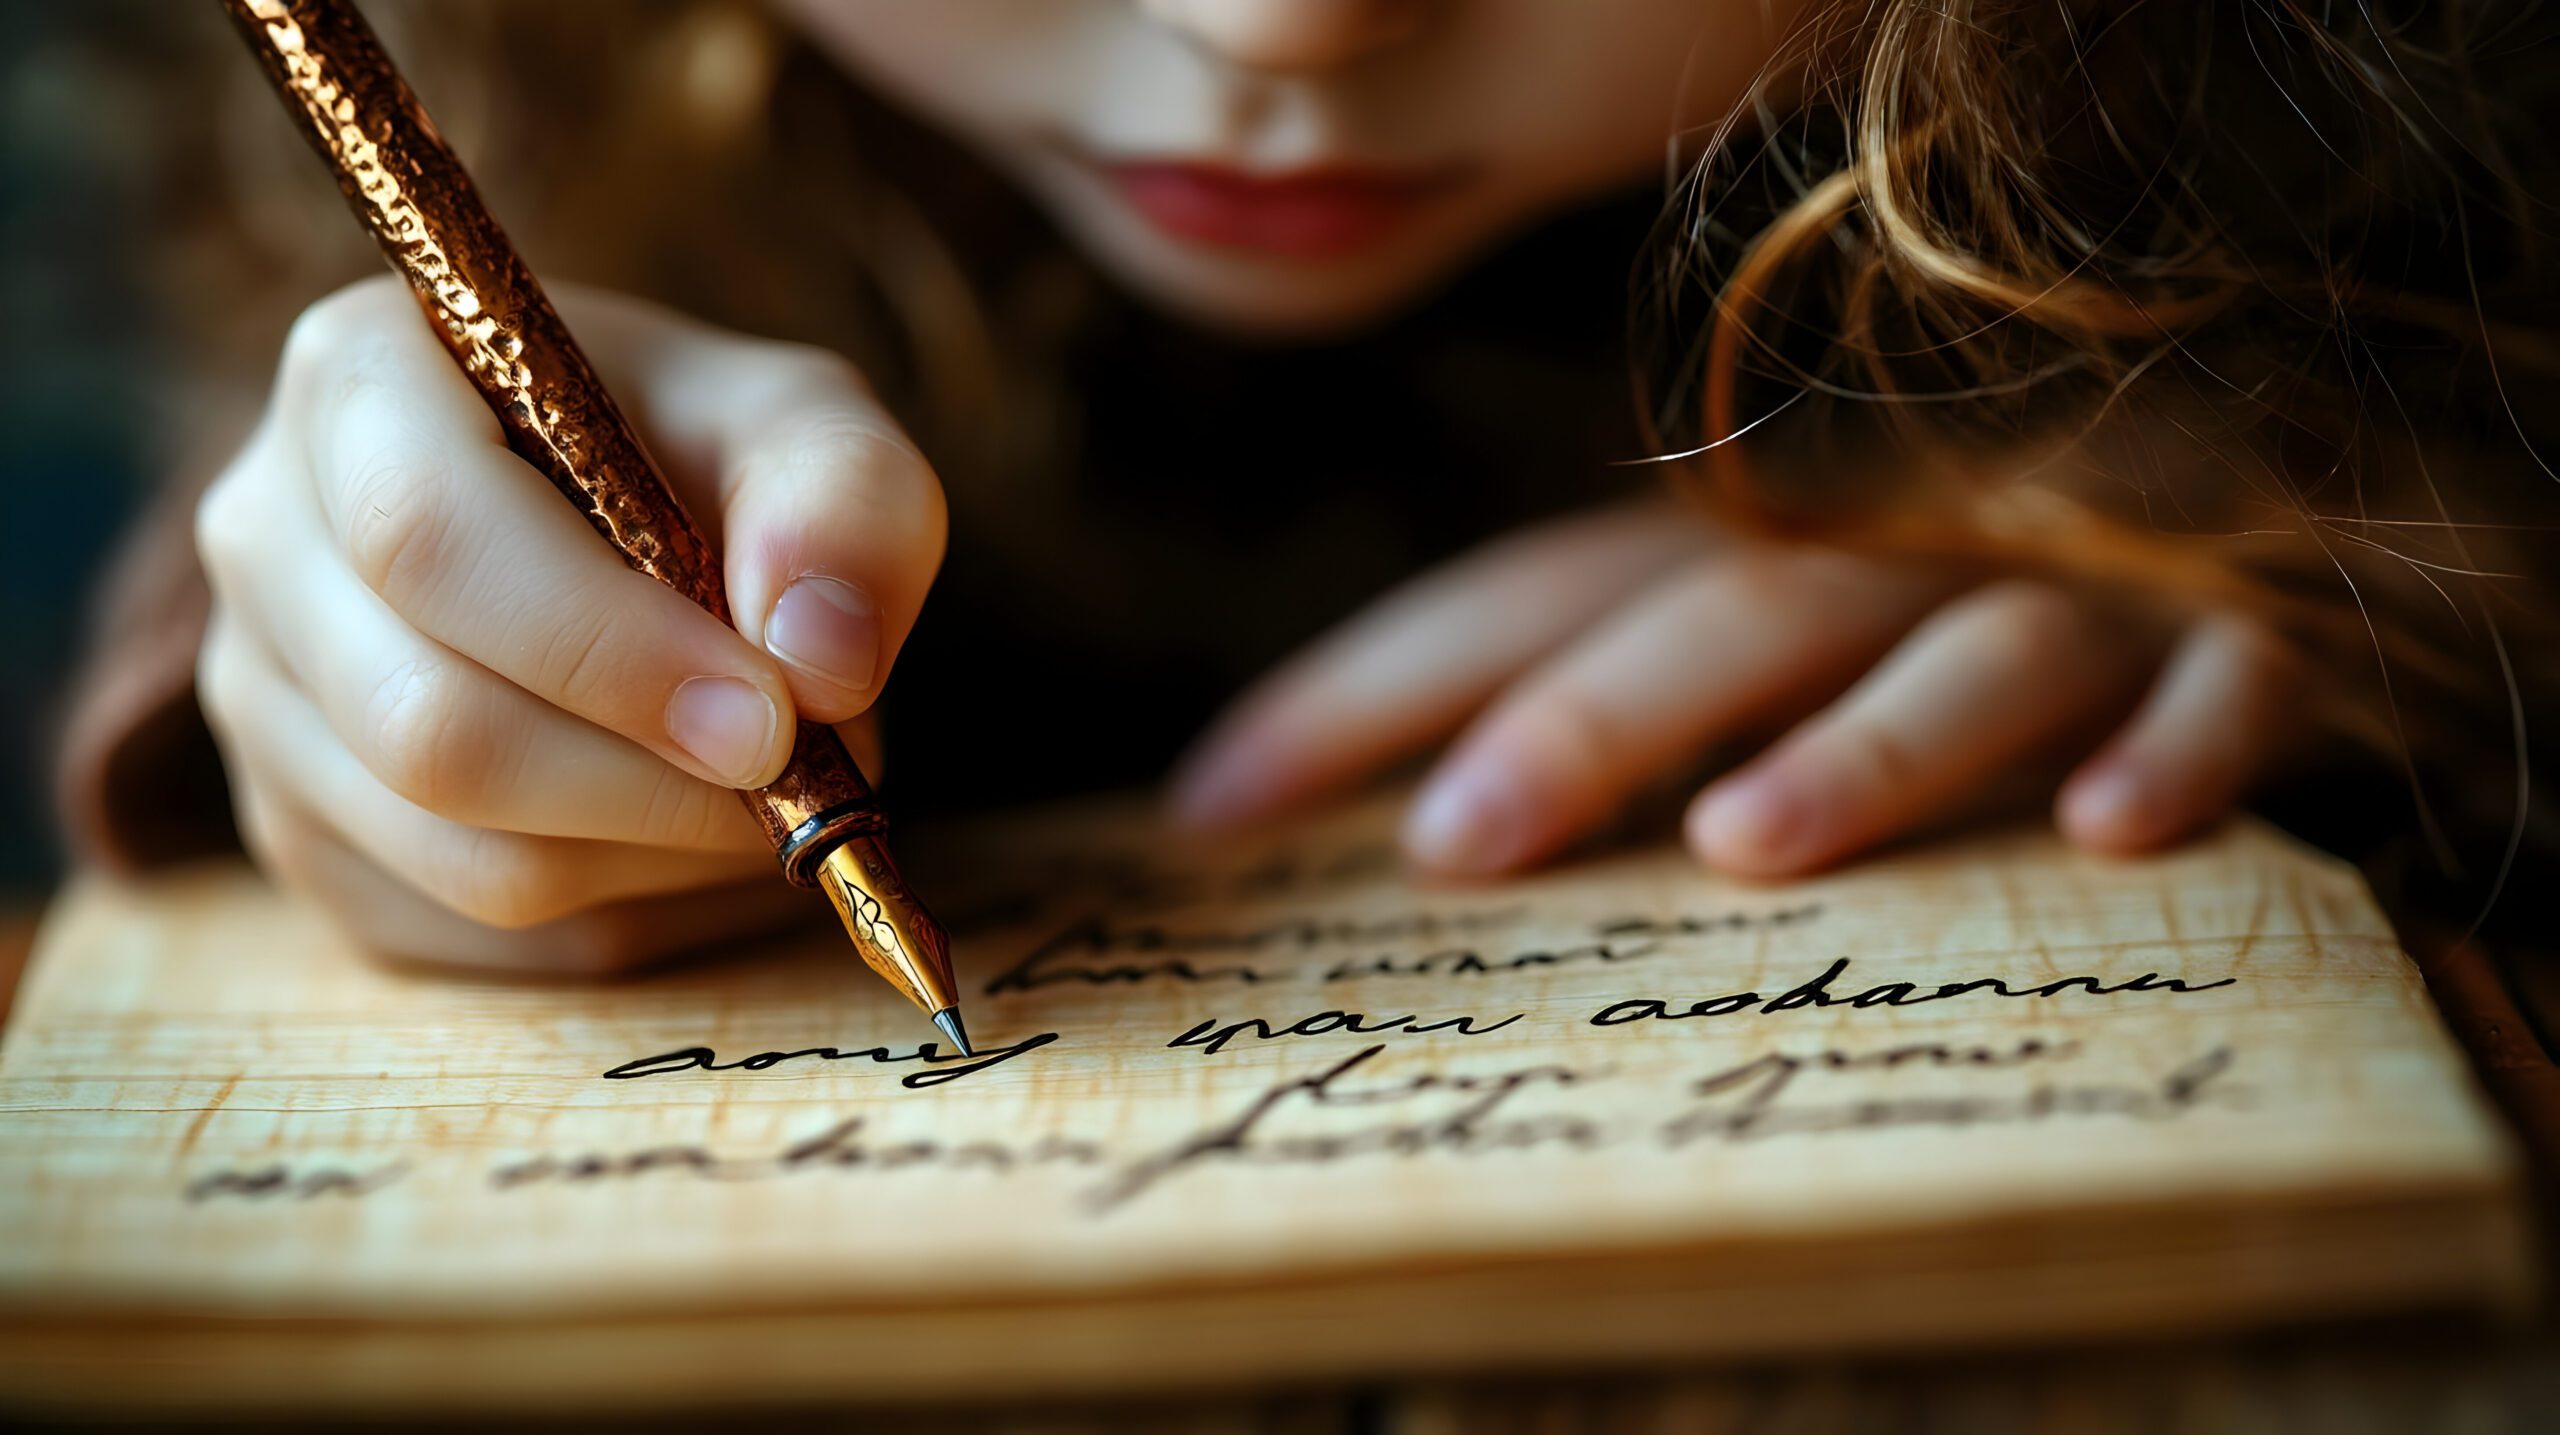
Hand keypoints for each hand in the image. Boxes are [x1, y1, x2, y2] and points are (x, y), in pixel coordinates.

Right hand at [197, 277, 945, 970]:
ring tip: (764, 792)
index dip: (608, 654)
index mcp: (359, 381)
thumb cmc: (717, 464)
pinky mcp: (303, 834)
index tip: (770, 718)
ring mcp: (260, 699)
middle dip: (651, 782)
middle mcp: (263, 537)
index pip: (430, 538)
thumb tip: (818, 661)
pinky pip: (469, 932)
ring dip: (656, 853)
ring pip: (456, 854)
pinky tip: (690, 833)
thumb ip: (845, 507)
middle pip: (428, 725)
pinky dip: (624, 906)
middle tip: (799, 778)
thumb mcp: (814, 433)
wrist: (648, 525)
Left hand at [1170, 504, 2298, 876]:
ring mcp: (2066, 582)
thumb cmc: (1938, 606)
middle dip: (1583, 722)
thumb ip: (1584, 697)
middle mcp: (1878, 548)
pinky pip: (2225, 681)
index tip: (1210, 806)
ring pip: (1957, 644)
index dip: (1368, 688)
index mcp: (1735, 548)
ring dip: (1859, 741)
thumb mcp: (1746, 637)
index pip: (1520, 598)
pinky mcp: (2244, 636)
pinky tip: (2112, 830)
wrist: (2239, 500)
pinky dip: (2180, 744)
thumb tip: (1324, 817)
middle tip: (1454, 841)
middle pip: (1717, 620)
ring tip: (1742, 842)